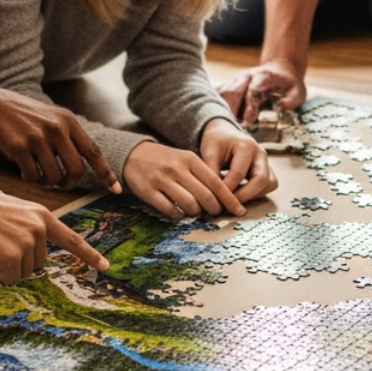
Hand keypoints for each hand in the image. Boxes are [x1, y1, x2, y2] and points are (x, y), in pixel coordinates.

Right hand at [0, 86, 117, 192]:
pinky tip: (25, 171)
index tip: (116, 190)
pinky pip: (33, 176)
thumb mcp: (52, 118)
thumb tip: (84, 165)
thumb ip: (69, 136)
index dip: (106, 173)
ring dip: (47, 182)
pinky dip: (30, 179)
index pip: (93, 152)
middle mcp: (57, 129)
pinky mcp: (20, 147)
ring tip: (39, 175)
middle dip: (70, 183)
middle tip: (61, 184)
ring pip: (54, 176)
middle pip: (76, 170)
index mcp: (68, 121)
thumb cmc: (24, 116)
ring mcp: (39, 137)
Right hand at [0, 181, 108, 286]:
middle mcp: (40, 227)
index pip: (71, 239)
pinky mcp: (13, 256)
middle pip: (37, 265)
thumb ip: (25, 229)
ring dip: (3, 270)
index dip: (89, 255)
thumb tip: (27, 256)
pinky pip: (7, 279)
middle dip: (16, 264)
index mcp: (40, 215)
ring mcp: (28, 241)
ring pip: (21, 274)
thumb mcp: (9, 212)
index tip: (106, 266)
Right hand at [124, 140, 246, 218]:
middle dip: (214, 208)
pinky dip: (178, 215)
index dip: (229, 198)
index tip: (239, 210)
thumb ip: (202, 175)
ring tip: (196, 212)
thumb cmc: (166, 160)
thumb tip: (222, 198)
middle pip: (205, 196)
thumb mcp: (185, 159)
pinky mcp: (148, 191)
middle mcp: (177, 168)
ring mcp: (162, 180)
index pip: (215, 182)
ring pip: (189, 204)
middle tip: (215, 213)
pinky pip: (169, 210)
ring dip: (196, 213)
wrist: (133, 154)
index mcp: (190, 159)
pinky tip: (179, 213)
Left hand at [199, 118, 277, 204]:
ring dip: (253, 195)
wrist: (224, 134)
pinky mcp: (268, 170)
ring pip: (269, 184)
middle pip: (260, 180)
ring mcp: (267, 162)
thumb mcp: (209, 152)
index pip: (239, 173)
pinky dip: (257, 193)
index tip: (216, 200)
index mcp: (246, 145)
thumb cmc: (216, 142)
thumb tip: (213, 196)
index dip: (227, 190)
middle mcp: (261, 153)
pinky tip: (241, 194)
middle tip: (228, 206)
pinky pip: (269, 185)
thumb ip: (211, 173)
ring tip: (234, 199)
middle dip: (244, 196)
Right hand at [217, 59, 304, 127]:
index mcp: (263, 77)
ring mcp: (237, 80)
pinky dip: (215, 105)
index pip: (253, 92)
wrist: (280, 68)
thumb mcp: (297, 91)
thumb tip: (278, 108)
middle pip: (233, 92)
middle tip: (230, 129)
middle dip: (230, 111)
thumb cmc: (288, 84)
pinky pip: (218, 93)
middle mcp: (247, 77)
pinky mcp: (230, 84)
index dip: (248, 108)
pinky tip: (214, 119)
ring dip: (221, 109)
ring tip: (220, 127)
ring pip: (223, 92)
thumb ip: (290, 100)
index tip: (246, 124)